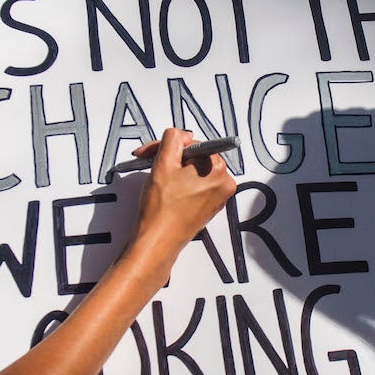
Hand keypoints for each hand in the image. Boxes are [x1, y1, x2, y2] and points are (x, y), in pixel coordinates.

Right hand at [130, 129, 235, 259]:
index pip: (193, 144)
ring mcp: (217, 197)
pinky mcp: (208, 207)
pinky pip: (195, 186)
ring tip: (158, 180)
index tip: (154, 152)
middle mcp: (223, 184)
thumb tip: (179, 134)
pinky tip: (166, 191)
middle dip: (171, 158)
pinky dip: (179, 184)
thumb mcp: (163, 163)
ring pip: (193, 171)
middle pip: (194, 157)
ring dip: (173, 171)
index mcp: (218, 170)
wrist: (158, 241)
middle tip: (151, 164)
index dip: (170, 147)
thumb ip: (173, 139)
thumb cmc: (162, 209)